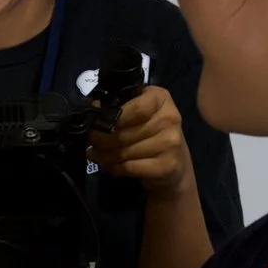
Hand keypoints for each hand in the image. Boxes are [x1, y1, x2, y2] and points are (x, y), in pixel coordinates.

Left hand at [90, 85, 193, 199]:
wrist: (175, 161)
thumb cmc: (152, 130)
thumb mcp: (140, 111)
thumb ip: (120, 105)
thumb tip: (94, 107)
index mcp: (161, 99)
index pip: (134, 108)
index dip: (111, 117)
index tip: (96, 123)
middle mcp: (169, 119)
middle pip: (124, 133)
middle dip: (100, 139)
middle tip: (91, 142)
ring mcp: (170, 144)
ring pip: (124, 152)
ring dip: (104, 156)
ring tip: (96, 154)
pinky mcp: (166, 166)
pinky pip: (130, 167)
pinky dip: (115, 168)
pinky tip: (111, 166)